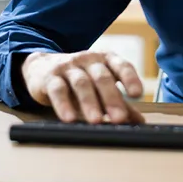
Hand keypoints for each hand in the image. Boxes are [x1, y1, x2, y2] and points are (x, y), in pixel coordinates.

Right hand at [21, 51, 144, 124]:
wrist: (42, 67)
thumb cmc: (80, 78)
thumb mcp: (100, 87)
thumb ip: (120, 102)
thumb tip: (140, 122)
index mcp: (106, 59)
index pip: (121, 65)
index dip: (130, 78)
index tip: (137, 94)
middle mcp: (89, 59)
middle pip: (102, 77)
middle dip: (111, 98)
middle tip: (119, 118)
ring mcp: (69, 66)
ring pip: (81, 83)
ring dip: (89, 103)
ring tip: (96, 121)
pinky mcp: (50, 77)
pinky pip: (58, 90)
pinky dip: (63, 104)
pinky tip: (69, 118)